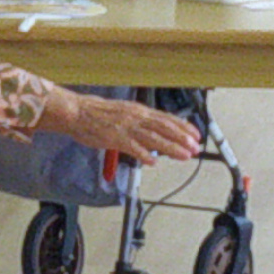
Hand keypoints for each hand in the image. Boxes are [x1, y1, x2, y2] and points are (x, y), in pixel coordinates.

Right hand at [56, 92, 204, 163]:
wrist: (77, 112)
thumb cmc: (97, 113)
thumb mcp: (124, 113)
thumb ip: (140, 122)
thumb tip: (155, 131)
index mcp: (139, 111)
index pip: (166, 118)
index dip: (183, 127)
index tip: (196, 134)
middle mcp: (136, 117)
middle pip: (164, 128)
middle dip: (182, 138)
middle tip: (196, 148)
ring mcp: (126, 128)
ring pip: (154, 138)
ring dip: (171, 147)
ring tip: (184, 155)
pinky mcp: (115, 138)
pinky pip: (132, 148)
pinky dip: (144, 155)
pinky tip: (153, 162)